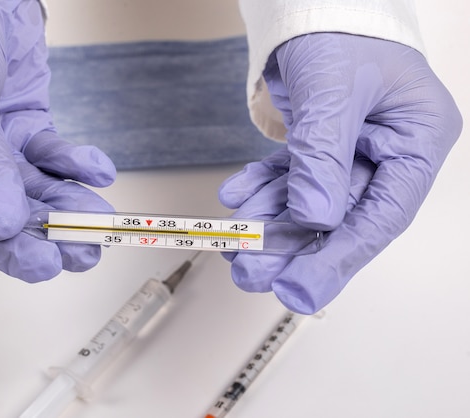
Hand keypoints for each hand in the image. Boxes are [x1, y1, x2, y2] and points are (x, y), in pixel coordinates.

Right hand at [0, 0, 115, 280]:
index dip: (4, 246)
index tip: (44, 263)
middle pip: (3, 215)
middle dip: (45, 234)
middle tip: (83, 253)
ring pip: (34, 192)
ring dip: (69, 206)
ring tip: (100, 221)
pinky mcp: (25, 134)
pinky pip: (53, 158)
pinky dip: (76, 165)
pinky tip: (97, 171)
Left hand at [220, 33, 461, 313]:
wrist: (313, 2)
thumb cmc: (340, 27)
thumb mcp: (333, 91)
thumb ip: (324, 156)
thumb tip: (315, 219)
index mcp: (416, 141)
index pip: (380, 216)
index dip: (337, 258)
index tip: (299, 291)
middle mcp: (388, 151)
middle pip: (340, 217)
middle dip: (292, 246)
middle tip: (253, 273)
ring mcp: (353, 150)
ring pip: (309, 202)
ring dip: (269, 223)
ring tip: (235, 244)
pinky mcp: (320, 145)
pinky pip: (290, 176)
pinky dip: (261, 188)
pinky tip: (237, 199)